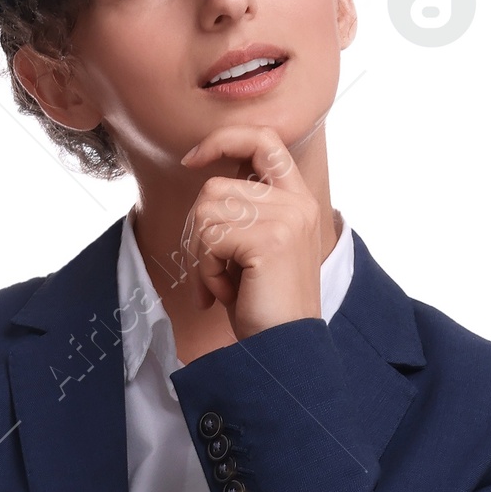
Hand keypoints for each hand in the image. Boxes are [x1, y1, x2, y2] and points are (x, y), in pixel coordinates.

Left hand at [175, 120, 327, 338]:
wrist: (285, 352)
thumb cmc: (264, 307)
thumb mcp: (255, 248)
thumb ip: (244, 209)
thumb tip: (204, 176)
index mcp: (297, 199)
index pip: (263, 139)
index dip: (224, 139)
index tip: (192, 160)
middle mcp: (296, 203)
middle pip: (215, 186)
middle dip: (199, 232)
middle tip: (212, 273)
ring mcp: (285, 219)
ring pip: (206, 211)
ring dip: (203, 256)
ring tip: (223, 286)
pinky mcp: (269, 240)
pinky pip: (210, 239)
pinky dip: (207, 271)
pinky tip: (224, 295)